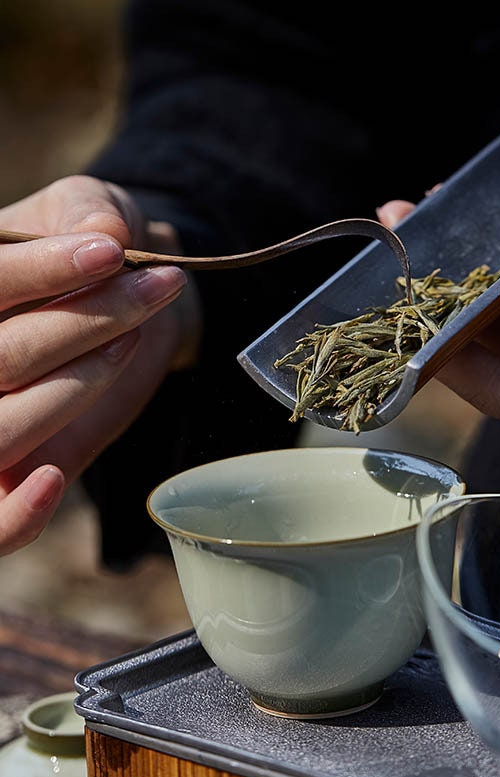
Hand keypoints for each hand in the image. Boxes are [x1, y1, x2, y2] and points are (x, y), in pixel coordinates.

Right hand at [0, 175, 194, 553]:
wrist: (138, 296)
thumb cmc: (102, 246)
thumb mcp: (91, 208)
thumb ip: (88, 210)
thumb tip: (103, 230)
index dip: (40, 269)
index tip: (110, 249)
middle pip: (1, 356)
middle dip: (84, 321)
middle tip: (154, 286)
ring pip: (3, 429)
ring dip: (76, 385)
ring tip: (131, 339)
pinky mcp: (20, 470)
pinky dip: (18, 513)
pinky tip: (54, 479)